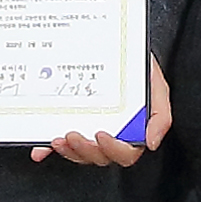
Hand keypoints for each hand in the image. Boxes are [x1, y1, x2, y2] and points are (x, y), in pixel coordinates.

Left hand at [42, 60, 175, 167]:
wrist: (118, 45)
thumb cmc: (139, 67)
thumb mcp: (157, 86)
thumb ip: (160, 115)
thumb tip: (151, 142)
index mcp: (132, 131)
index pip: (125, 153)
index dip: (113, 150)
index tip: (101, 134)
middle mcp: (110, 133)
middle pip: (99, 156)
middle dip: (84, 150)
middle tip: (73, 135)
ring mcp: (89, 129)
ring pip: (79, 153)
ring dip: (68, 151)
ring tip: (58, 139)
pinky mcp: (71, 122)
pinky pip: (60, 141)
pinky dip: (47, 148)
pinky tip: (40, 150)